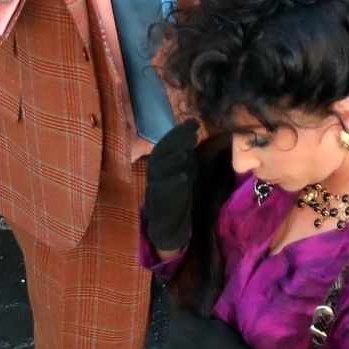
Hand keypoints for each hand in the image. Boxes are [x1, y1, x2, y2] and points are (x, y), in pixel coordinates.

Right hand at [145, 118, 201, 254]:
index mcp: (158, 166)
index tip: (192, 122)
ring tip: (186, 151)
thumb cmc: (175, 194)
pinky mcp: (160, 205)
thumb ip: (185, 151)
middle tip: (191, 132)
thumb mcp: (181, 169)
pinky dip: (173, 183)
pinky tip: (184, 176)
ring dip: (172, 160)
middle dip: (176, 142)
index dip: (177, 133)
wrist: (167, 226)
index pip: (165, 145)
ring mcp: (155, 190)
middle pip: (161, 155)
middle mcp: (154, 175)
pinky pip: (164, 192)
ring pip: (160, 172)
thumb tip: (194, 126)